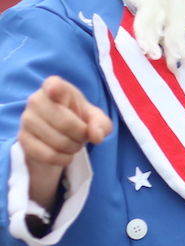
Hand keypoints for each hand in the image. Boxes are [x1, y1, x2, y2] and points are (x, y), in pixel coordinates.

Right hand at [18, 76, 110, 207]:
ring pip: (57, 141)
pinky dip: (63, 159)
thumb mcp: (95, 117)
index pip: (53, 85)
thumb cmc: (78, 118)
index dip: (55, 89)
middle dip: (81, 135)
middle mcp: (36, 100)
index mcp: (55, 87)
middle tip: (83, 136)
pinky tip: (65, 155)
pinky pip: (47, 155)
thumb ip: (101, 123)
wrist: (58, 134)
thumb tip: (97, 136)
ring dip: (73, 148)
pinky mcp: (23, 139)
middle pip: (65, 123)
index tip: (54, 91)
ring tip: (74, 143)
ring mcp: (26, 120)